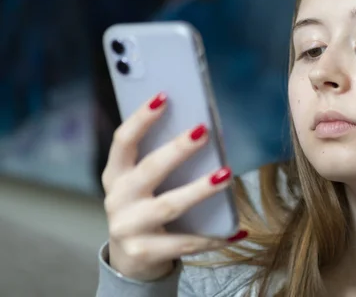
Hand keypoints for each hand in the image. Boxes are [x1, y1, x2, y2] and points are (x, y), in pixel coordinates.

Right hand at [101, 92, 245, 280]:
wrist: (130, 261)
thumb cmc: (144, 210)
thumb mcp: (142, 185)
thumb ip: (160, 161)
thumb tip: (200, 130)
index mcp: (116, 175)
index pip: (124, 141)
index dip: (141, 118)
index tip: (164, 97)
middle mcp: (117, 199)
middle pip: (149, 170)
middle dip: (177, 150)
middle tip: (204, 131)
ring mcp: (128, 228)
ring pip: (169, 205)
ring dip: (200, 189)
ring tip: (226, 175)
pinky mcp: (144, 252)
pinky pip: (185, 243)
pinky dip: (213, 237)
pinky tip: (236, 231)